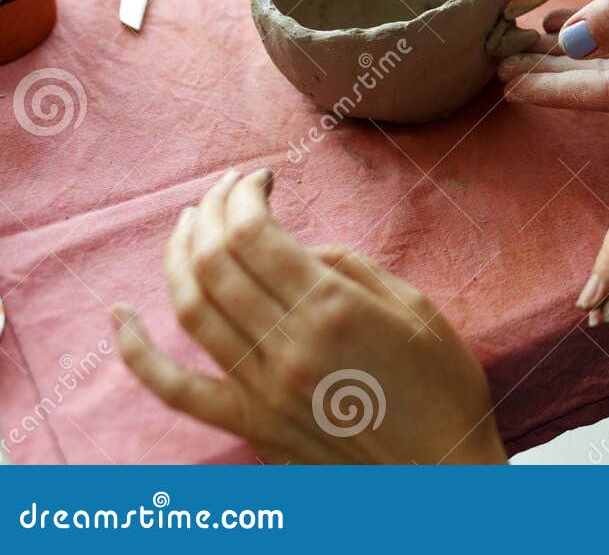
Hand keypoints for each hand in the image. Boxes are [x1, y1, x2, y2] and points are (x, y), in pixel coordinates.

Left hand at [113, 168, 506, 463]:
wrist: (440, 476)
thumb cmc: (442, 387)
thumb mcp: (416, 308)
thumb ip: (351, 269)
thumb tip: (300, 250)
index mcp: (332, 310)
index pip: (254, 235)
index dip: (244, 196)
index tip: (258, 179)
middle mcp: (287, 347)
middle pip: (216, 264)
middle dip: (211, 212)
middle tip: (224, 190)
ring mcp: (261, 390)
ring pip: (191, 310)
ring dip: (180, 257)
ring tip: (187, 224)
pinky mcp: (251, 424)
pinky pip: (175, 389)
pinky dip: (137, 352)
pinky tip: (119, 317)